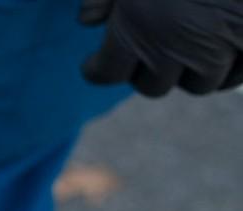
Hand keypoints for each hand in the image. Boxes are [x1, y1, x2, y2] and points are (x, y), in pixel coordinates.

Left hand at [80, 0, 242, 96]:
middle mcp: (176, 46)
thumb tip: (87, 21)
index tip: (93, 64)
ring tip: (190, 40)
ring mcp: (219, 49)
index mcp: (139, 26)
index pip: (106, 73)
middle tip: (148, 44)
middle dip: (147, 68)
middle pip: (152, 85)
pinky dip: (228, 66)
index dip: (97, 68)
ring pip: (198, 83)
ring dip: (190, 69)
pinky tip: (222, 44)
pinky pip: (235, 76)